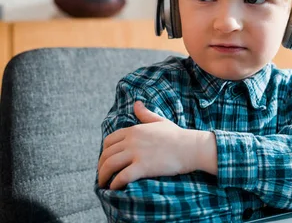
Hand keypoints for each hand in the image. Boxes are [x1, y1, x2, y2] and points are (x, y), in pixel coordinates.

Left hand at [97, 101, 216, 189]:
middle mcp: (132, 141)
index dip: (104, 152)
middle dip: (101, 166)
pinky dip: (115, 184)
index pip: (109, 141)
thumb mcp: (159, 121)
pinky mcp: (142, 167)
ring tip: (104, 184)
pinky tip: (114, 188)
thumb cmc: (177, 135)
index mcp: (134, 130)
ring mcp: (136, 153)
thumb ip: (145, 114)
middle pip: (106, 154)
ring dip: (103, 176)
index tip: (106, 160)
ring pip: (110, 166)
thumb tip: (136, 103)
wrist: (191, 147)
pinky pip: (122, 177)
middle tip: (103, 175)